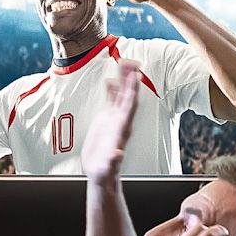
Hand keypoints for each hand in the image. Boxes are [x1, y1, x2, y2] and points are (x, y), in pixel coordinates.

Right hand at [80, 67, 139, 182]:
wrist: (101, 174)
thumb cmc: (105, 171)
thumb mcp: (107, 167)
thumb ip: (113, 160)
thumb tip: (117, 154)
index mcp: (121, 129)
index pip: (129, 106)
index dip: (132, 91)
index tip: (134, 76)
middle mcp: (120, 121)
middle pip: (127, 96)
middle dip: (129, 79)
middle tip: (130, 61)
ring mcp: (115, 120)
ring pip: (121, 95)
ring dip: (123, 80)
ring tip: (123, 63)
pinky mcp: (107, 121)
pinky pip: (112, 101)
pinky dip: (113, 90)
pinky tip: (110, 80)